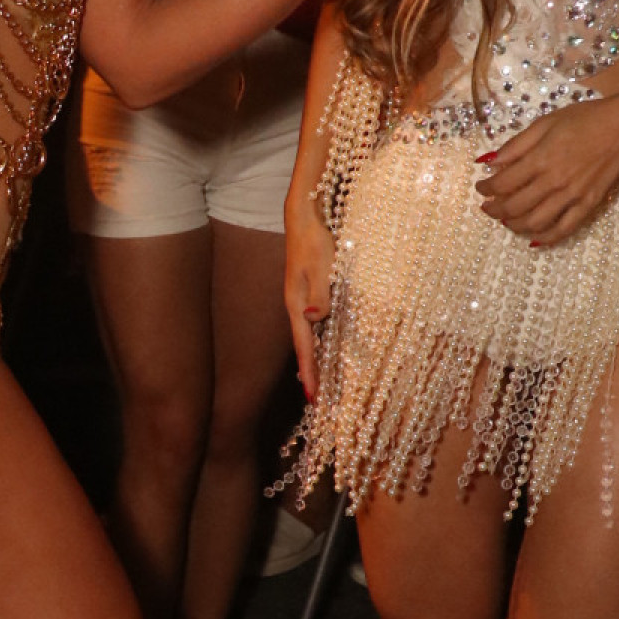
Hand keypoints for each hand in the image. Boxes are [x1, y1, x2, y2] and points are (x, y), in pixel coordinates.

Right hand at [284, 203, 335, 398]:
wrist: (304, 219)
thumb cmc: (315, 241)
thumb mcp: (320, 266)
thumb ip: (319, 293)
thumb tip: (314, 318)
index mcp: (296, 304)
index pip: (304, 346)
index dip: (309, 372)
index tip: (313, 397)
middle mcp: (297, 306)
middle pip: (303, 346)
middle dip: (309, 372)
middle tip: (316, 399)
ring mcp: (301, 300)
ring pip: (308, 337)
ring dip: (312, 359)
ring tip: (315, 380)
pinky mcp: (309, 292)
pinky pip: (314, 325)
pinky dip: (317, 341)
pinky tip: (322, 345)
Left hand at [473, 94, 618, 247]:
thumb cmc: (583, 119)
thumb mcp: (544, 124)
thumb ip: (516, 146)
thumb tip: (490, 163)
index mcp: (539, 159)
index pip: (502, 184)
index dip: (486, 189)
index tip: (480, 187)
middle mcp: (553, 182)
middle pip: (514, 207)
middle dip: (494, 210)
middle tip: (487, 207)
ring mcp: (571, 196)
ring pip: (534, 222)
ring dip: (513, 225)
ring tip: (506, 220)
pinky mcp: (588, 205)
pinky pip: (564, 229)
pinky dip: (545, 237)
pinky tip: (534, 237)